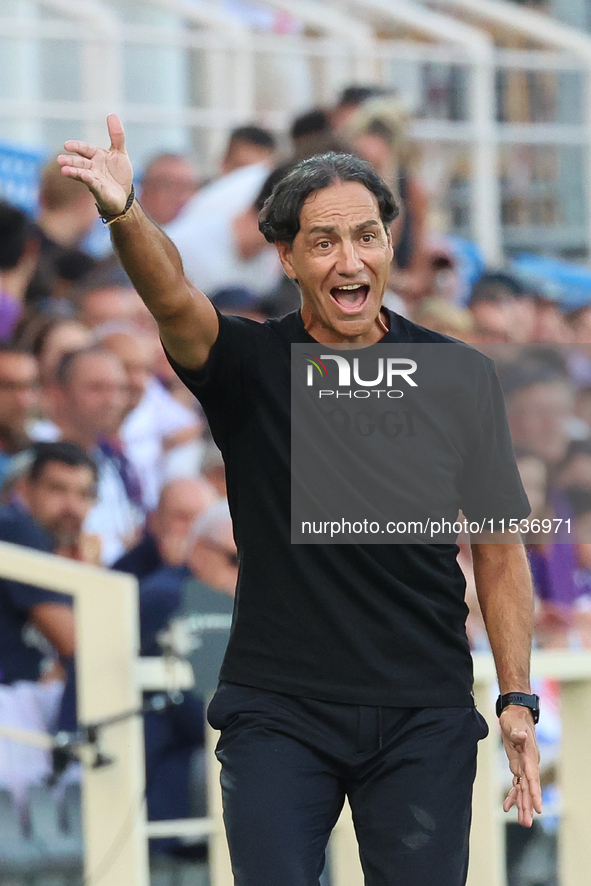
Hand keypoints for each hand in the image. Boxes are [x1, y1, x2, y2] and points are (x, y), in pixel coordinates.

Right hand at [57, 114, 132, 215]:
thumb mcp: (120, 152)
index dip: (76, 146)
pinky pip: (93, 185)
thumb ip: (117, 135)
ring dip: (73, 172)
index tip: (67, 145)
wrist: (125, 194)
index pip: (84, 149)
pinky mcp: (99, 191)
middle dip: (70, 161)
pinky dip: (89, 180)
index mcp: (96, 156)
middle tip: (59, 160)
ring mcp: (94, 179)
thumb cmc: (119, 173)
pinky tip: (84, 176)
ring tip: (64, 170)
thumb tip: (112, 114)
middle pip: (79, 162)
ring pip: (82, 174)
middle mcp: (92, 167)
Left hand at [500, 705, 541, 826]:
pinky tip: (508, 807)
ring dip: (522, 805)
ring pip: (524, 789)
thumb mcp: (514, 724)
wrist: (516, 714)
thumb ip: (517, 732)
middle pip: (529, 788)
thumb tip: (520, 737)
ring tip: (522, 822)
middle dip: (528, 806)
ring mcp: (524, 766)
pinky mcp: (518, 766)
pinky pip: (517, 784)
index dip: (535, 793)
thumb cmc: (515, 719)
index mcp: (529, 756)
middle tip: (526, 823)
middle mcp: (529, 764)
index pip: (533, 777)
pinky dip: (513, 795)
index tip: (538, 808)